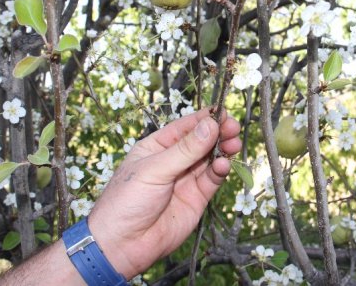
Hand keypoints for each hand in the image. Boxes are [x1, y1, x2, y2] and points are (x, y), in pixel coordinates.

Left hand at [88, 108, 241, 279]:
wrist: (122, 245)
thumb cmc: (126, 202)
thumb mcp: (154, 169)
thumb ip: (185, 150)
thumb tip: (210, 125)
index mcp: (155, 147)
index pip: (183, 127)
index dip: (203, 118)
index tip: (223, 111)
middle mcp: (172, 161)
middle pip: (200, 141)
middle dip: (217, 133)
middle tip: (233, 127)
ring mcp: (185, 180)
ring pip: (209, 160)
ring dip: (223, 150)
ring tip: (234, 144)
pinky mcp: (196, 199)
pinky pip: (211, 180)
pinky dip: (220, 172)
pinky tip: (224, 165)